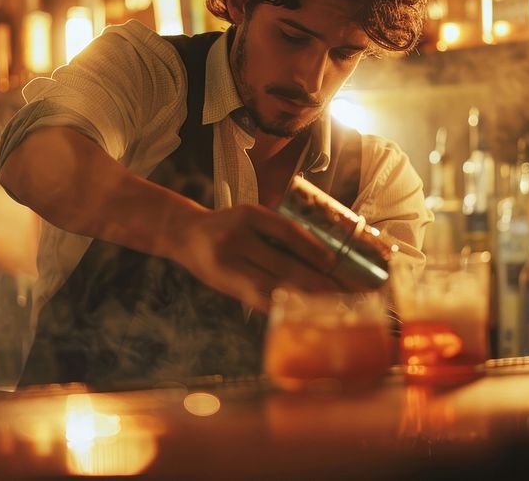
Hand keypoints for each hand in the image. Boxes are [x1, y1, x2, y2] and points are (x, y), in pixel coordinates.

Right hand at [170, 204, 339, 311]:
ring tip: (330, 306)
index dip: (312, 249)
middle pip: (284, 264)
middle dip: (317, 280)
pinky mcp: (225, 285)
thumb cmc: (227, 226)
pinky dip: (281, 307)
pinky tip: (300, 313)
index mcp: (249, 215)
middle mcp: (237, 238)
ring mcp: (228, 263)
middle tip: (344, 291)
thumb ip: (277, 231)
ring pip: (273, 286)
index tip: (334, 263)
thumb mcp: (250, 217)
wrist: (185, 234)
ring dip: (304, 298)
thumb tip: (323, 254)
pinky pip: (258, 300)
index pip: (287, 231)